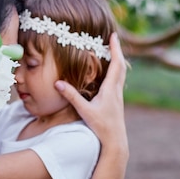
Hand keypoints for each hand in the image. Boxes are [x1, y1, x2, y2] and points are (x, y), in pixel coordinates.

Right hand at [55, 32, 127, 153]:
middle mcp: (116, 91)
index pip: (116, 64)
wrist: (115, 143)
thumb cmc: (101, 127)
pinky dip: (115, 71)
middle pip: (121, 66)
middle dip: (117, 51)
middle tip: (112, 39)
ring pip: (120, 73)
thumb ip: (71, 96)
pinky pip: (117, 81)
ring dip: (117, 61)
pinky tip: (108, 73)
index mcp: (111, 89)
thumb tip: (58, 83)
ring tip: (111, 51)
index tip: (113, 36)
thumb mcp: (84, 111)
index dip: (115, 49)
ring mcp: (118, 97)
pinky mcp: (116, 102)